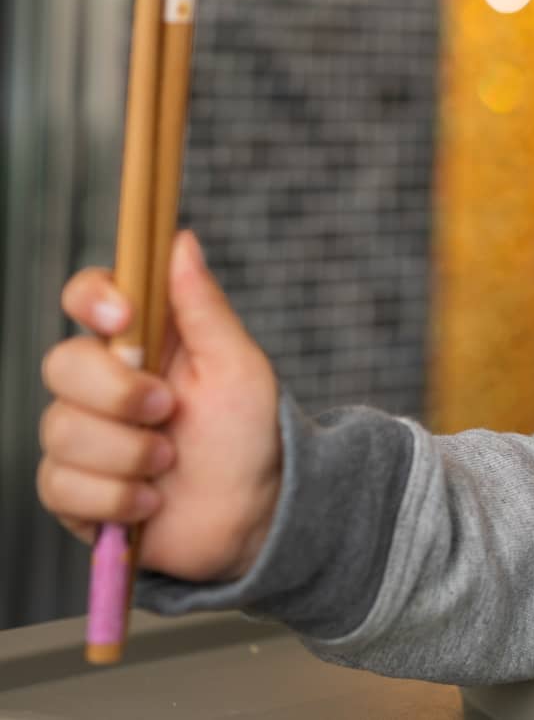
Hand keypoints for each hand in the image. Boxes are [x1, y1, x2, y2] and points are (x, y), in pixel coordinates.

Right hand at [37, 230, 282, 582]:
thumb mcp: (239, 368)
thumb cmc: (249, 434)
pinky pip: (61, 484)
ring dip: (127, 453)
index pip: (88, 297)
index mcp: (142, 342)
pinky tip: (150, 501)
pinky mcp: (71, 488)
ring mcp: (82, 435)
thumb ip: (204, 308)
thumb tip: (182, 239)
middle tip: (167, 412)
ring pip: (61, 429)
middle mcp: (103, 382)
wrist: (251, 515)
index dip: (92, 299)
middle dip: (117, 394)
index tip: (124, 319)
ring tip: (169, 464)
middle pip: (60, 363)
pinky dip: (114, 496)